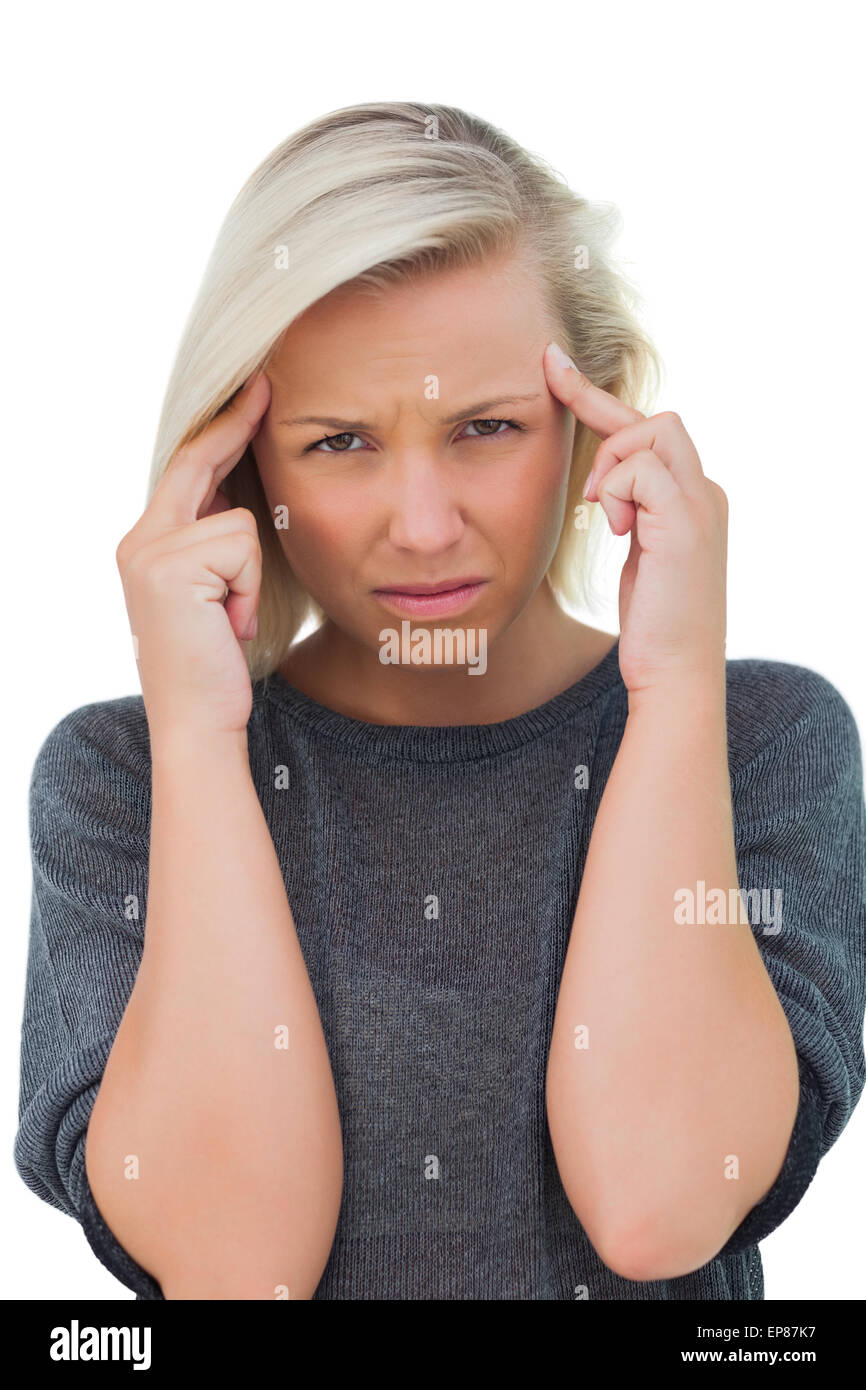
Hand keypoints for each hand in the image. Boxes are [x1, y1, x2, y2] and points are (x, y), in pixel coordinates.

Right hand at [115, 370, 271, 742]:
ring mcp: (148, 551)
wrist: (197, 721)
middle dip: (235, 426)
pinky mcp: (167, 567)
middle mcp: (139, 541)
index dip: (221, 431)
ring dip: (251, 577)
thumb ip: (215, 548)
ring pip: (240, 522)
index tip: (252, 393)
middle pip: (198, 464)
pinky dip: (248, 589)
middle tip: (267, 384)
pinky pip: (242, 547)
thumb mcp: (214, 595)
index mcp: (148, 545)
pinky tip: (229, 625)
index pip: (187, 471)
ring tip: (231, 619)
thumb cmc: (214, 666)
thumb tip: (239, 502)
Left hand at [543, 342, 727, 695]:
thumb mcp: (639, 558)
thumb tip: (600, 487)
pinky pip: (639, 466)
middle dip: (602, 423)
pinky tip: (617, 529)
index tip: (552, 366)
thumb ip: (631, 513)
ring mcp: (702, 502)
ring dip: (611, 466)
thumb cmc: (653, 627)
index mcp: (693, 498)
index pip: (648, 431)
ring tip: (604, 515)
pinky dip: (616, 489)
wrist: (676, 671)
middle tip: (575, 474)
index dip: (597, 397)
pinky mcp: (687, 518)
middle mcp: (706, 491)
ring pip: (649, 431)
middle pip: (654, 419)